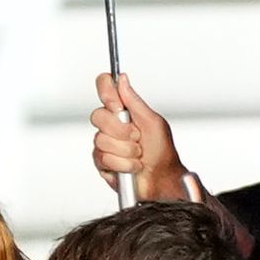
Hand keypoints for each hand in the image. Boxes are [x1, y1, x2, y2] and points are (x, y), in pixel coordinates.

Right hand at [92, 72, 190, 202]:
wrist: (161, 179)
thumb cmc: (162, 152)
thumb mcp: (152, 121)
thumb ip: (134, 101)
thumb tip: (122, 79)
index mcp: (123, 111)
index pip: (104, 87)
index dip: (107, 93)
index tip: (119, 106)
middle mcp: (111, 125)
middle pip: (98, 115)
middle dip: (122, 130)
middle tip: (137, 137)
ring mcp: (104, 143)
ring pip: (101, 140)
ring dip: (126, 150)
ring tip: (137, 155)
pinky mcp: (101, 162)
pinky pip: (103, 158)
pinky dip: (123, 164)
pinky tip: (132, 166)